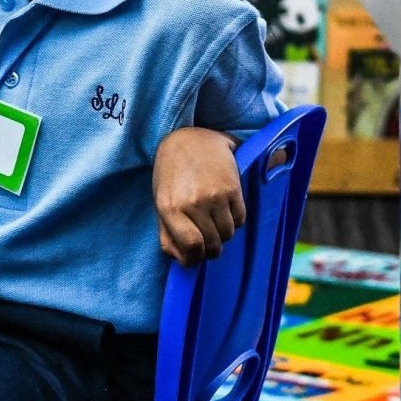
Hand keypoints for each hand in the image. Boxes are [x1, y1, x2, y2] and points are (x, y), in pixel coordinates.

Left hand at [154, 127, 245, 264]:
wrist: (188, 139)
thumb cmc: (171, 174)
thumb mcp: (161, 203)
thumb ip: (167, 235)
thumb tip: (182, 261)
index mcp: (170, 208)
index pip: (191, 247)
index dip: (196, 258)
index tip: (196, 256)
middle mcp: (193, 203)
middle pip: (212, 244)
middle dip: (210, 249)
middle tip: (207, 241)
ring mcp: (215, 196)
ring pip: (228, 234)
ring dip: (223, 235)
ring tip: (215, 222)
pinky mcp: (233, 188)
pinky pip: (240, 219)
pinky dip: (234, 221)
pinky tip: (225, 210)